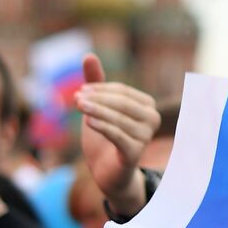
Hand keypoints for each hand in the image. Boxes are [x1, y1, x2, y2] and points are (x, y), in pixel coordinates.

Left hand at [77, 54, 159, 215]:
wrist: (108, 173)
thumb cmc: (105, 137)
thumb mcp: (98, 108)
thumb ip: (96, 84)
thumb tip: (88, 55)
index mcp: (146, 105)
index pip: (122, 91)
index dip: (100, 89)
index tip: (79, 91)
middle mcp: (151, 118)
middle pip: (121, 103)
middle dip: (97, 98)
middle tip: (75, 98)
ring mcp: (145, 136)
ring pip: (118, 118)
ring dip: (96, 111)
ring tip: (78, 106)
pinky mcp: (135, 153)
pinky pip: (117, 135)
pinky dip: (103, 127)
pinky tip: (88, 121)